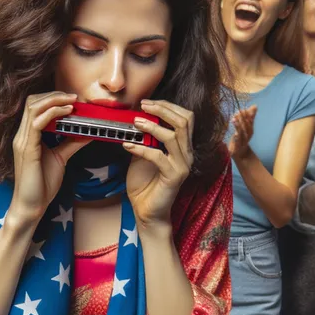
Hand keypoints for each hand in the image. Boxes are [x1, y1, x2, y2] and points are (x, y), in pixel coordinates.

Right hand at [10, 92, 90, 224]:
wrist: (32, 206)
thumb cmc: (42, 185)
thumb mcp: (61, 158)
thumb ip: (71, 143)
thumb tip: (88, 133)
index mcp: (28, 136)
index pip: (35, 106)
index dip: (53, 98)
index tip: (73, 99)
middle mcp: (22, 135)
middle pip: (33, 101)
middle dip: (54, 95)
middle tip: (75, 96)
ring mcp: (23, 141)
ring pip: (34, 108)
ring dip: (55, 100)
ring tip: (73, 101)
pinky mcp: (27, 150)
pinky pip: (37, 123)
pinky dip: (53, 113)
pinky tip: (68, 113)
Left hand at [124, 100, 193, 227]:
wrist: (146, 212)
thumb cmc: (145, 185)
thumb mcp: (142, 156)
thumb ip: (144, 139)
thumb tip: (134, 119)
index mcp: (183, 147)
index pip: (185, 117)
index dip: (168, 106)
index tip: (148, 102)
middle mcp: (187, 154)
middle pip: (184, 121)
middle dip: (163, 109)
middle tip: (143, 105)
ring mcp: (183, 165)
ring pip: (174, 136)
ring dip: (152, 126)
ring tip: (135, 123)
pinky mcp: (174, 177)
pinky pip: (158, 157)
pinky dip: (141, 149)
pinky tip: (127, 146)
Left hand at [228, 106, 255, 160]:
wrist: (240, 154)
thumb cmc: (242, 137)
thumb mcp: (246, 127)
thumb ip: (250, 117)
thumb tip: (255, 106)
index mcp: (250, 129)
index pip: (250, 120)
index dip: (247, 114)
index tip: (243, 108)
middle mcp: (248, 135)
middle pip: (247, 126)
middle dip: (243, 118)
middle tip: (238, 111)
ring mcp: (243, 141)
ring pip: (242, 133)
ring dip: (238, 126)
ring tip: (234, 119)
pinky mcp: (237, 147)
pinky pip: (238, 142)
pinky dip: (236, 138)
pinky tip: (234, 134)